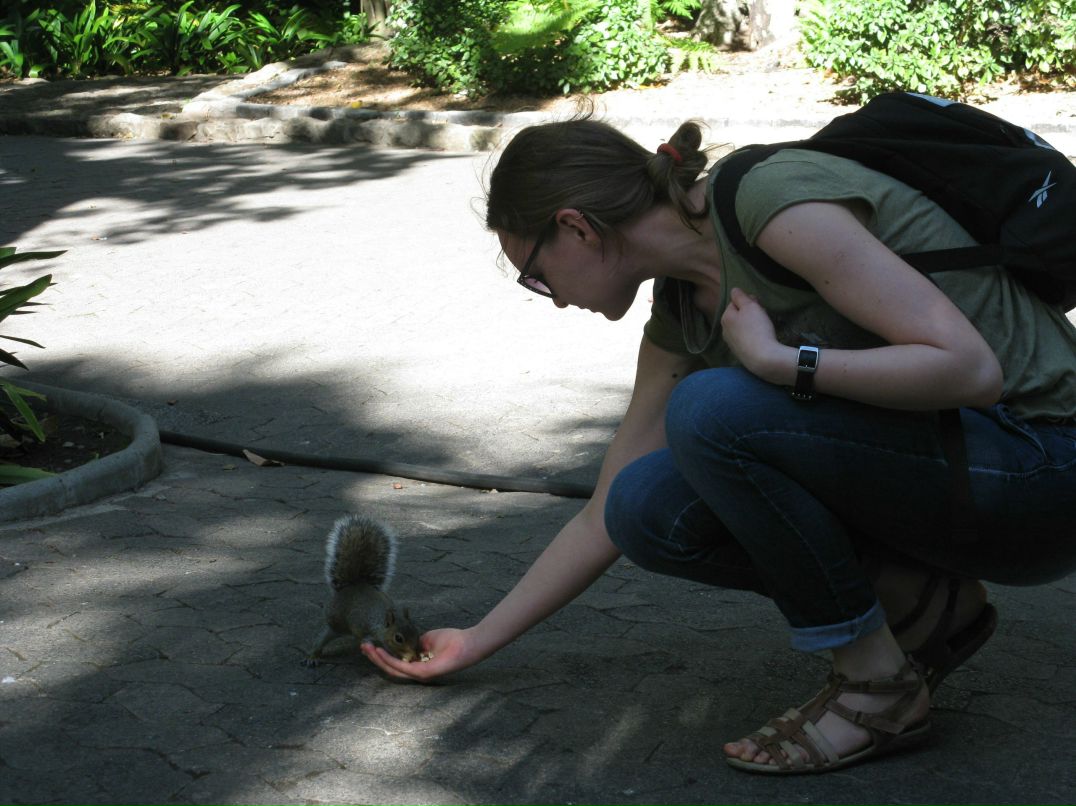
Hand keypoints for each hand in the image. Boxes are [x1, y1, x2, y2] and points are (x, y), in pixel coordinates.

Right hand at [361, 627, 480, 681]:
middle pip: (390, 669)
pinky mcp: (423, 673)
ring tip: (367, 648)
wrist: (468, 643)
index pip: (395, 664)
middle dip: (375, 658)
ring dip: (378, 659)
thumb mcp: (428, 640)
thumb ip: (415, 644)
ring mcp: (420, 675)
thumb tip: (404, 643)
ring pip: (393, 669)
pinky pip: (402, 667)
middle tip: (363, 646)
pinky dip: (389, 660)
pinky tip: (380, 651)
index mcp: (418, 666)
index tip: (370, 645)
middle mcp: (417, 673)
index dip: (381, 656)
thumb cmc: (452, 641)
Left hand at [720, 287, 783, 378]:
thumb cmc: (757, 328)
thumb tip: (734, 290)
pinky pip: (745, 338)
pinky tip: (760, 338)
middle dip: (749, 313)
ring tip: (763, 327)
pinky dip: (752, 336)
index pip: (735, 303)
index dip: (748, 302)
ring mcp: (731, 343)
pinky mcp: (739, 353)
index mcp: (725, 317)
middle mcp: (724, 330)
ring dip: (751, 324)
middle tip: (762, 316)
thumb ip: (741, 297)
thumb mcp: (750, 307)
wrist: (762, 357)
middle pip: (737, 316)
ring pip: (741, 327)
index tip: (759, 305)